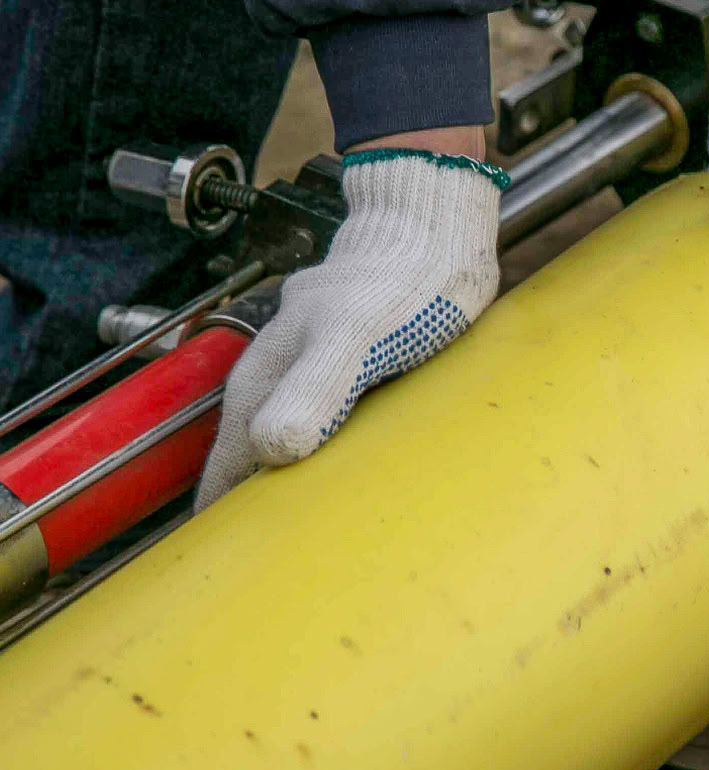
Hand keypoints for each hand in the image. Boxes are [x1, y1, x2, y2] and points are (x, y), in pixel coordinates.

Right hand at [195, 147, 504, 509]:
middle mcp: (285, 365)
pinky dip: (322, 440)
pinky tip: (339, 454)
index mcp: (273, 370)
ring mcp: (318, 356)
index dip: (223, 501)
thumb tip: (272, 451)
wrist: (433, 223)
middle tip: (246, 542)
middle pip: (251, 440)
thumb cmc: (400, 276)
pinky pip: (325, 409)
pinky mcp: (353, 351)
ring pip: (284, 423)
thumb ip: (316, 390)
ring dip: (280, 465)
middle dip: (244, 489)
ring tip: (285, 511)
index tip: (214, 546)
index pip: (233, 451)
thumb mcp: (357, 338)